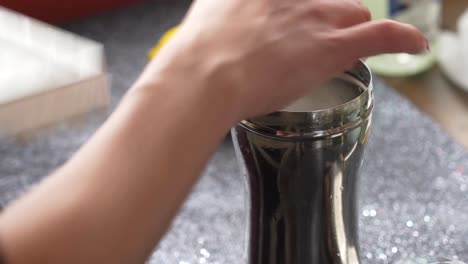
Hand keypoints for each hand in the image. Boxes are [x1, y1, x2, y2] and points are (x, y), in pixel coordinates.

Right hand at [139, 0, 426, 119]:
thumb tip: (217, 20)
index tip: (295, 20)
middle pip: (329, 1)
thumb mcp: (205, 17)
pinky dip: (401, 38)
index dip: (303, 9)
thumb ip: (219, 11)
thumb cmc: (196, 56)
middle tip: (315, 40)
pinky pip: (381, 35)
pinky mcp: (332, 47)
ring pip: (352, 14)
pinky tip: (413, 42)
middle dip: (328, 17)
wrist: (203, 76)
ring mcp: (313, 18)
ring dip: (350, 30)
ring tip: (341, 50)